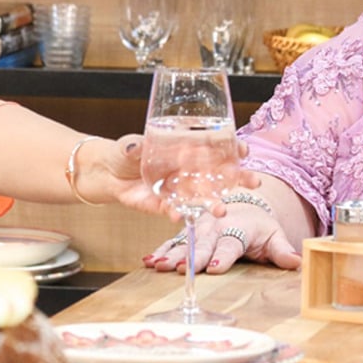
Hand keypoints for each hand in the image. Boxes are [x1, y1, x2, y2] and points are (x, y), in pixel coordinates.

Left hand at [99, 134, 259, 216]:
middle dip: (238, 179)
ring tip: (222, 210)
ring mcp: (179, 189)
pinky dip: (178, 214)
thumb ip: (134, 146)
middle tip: (254, 183)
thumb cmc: (125, 151)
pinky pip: (176, 211)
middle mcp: (188, 171)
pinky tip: (181, 217)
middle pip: (219, 175)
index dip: (232, 147)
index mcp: (186, 150)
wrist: (109, 174)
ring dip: (214, 204)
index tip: (245, 149)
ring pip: (203, 197)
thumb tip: (135, 145)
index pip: (216, 147)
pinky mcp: (165, 205)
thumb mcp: (130, 145)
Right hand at [143, 205, 301, 274]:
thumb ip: (282, 250)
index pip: (230, 244)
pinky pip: (172, 241)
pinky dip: (161, 250)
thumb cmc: (260, 226)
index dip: (223, 256)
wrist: (244, 205)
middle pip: (203, 244)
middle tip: (178, 268)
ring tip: (158, 265)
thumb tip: (297, 263)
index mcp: (238, 228)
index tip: (214, 267)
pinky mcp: (187, 232)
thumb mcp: (274, 235)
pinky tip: (149, 261)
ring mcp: (199, 229)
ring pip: (183, 242)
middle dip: (191, 256)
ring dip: (171, 253)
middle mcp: (215, 227)